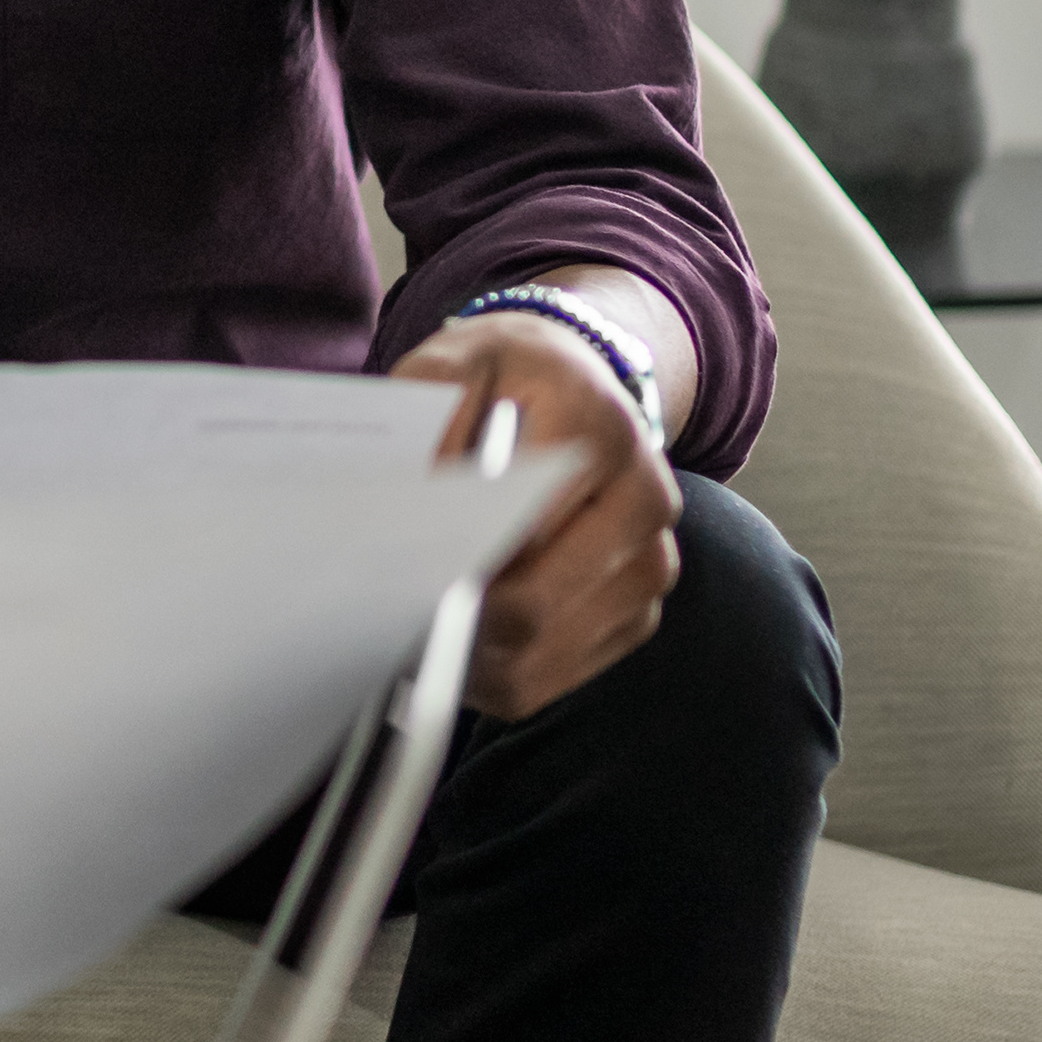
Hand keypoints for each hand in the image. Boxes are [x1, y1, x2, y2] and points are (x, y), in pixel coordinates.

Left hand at [394, 320, 680, 719]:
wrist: (572, 386)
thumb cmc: (503, 380)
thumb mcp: (454, 366)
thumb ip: (430, 419)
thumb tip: (414, 501)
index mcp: (600, 427)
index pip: (520, 519)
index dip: (452, 554)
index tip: (394, 569)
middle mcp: (645, 497)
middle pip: (535, 598)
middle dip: (455, 616)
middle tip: (390, 613)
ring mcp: (651, 561)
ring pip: (541, 648)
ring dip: (468, 655)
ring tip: (412, 628)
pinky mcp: (638, 610)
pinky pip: (554, 675)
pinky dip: (494, 672)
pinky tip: (454, 645)